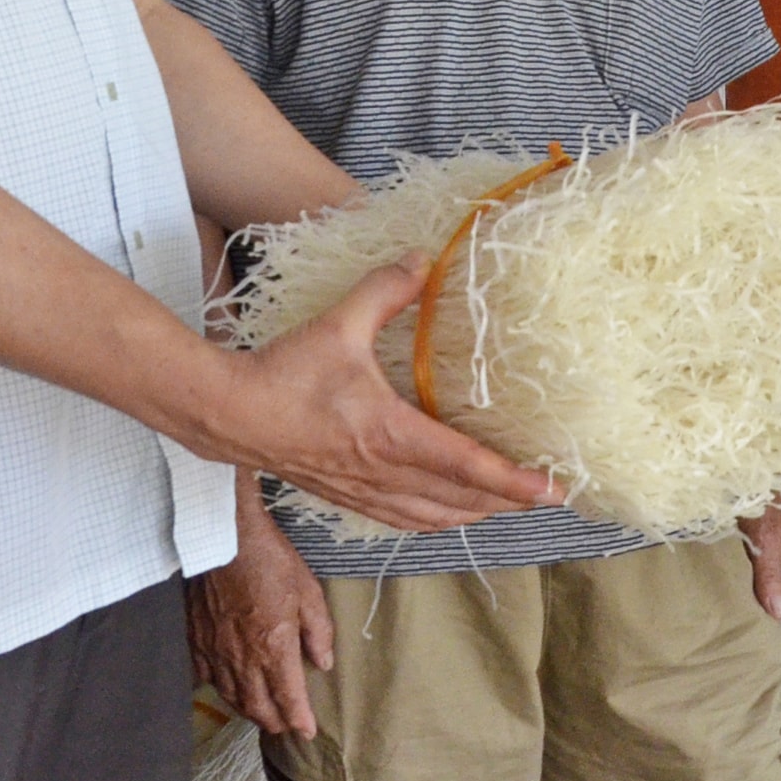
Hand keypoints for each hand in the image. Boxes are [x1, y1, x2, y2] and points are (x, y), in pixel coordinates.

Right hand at [190, 494, 333, 737]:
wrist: (224, 538)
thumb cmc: (270, 560)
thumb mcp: (308, 591)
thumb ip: (318, 632)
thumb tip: (323, 663)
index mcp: (274, 648)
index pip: (288, 699)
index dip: (300, 720)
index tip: (308, 732)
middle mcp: (243, 658)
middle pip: (258, 707)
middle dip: (274, 722)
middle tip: (286, 727)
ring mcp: (216, 651)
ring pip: (232, 697)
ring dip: (249, 711)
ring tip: (261, 715)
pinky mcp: (196, 640)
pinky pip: (207, 677)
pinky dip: (221, 690)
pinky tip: (227, 690)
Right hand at [200, 260, 557, 529]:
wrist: (228, 414)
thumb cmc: (282, 374)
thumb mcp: (338, 324)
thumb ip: (384, 291)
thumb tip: (422, 260)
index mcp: (389, 434)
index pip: (466, 466)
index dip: (513, 481)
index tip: (552, 489)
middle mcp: (383, 472)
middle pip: (461, 502)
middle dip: (508, 503)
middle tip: (547, 496)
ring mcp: (364, 491)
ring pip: (434, 518)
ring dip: (475, 514)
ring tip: (508, 506)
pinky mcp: (346, 496)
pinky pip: (404, 519)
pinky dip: (436, 520)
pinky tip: (447, 513)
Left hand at [739, 503, 780, 668]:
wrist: (750, 462)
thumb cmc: (761, 497)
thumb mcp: (764, 538)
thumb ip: (771, 576)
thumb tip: (778, 616)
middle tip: (777, 669)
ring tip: (767, 651)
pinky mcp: (776, 548)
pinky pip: (780, 584)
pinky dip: (773, 605)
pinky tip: (758, 618)